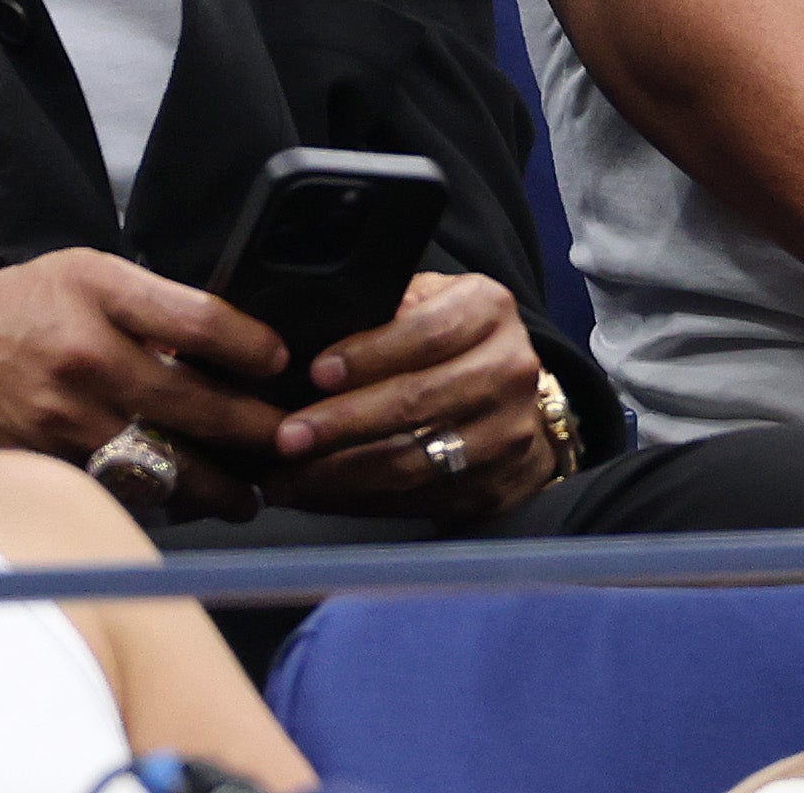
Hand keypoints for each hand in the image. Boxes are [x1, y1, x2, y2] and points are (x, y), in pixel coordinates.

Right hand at [0, 249, 288, 521]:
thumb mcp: (91, 274)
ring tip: (248, 495)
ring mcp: (63, 418)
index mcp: (101, 294)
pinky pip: (117, 489)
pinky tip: (187, 504)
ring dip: (214, 485)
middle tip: (288, 443)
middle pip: (191, 402)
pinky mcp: (45, 463)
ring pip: (159, 460)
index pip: (198, 321)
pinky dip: (159, 501)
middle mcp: (85, 358)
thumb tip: (229, 343)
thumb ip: (155, 304)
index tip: (280, 361)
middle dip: (252, 430)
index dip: (250, 346)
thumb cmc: (29, 306)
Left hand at [260, 272, 557, 521]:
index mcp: (489, 310)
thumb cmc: (455, 341)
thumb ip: (387, 309)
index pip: (428, 332)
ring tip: (286, 478)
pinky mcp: (492, 485)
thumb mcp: (431, 300)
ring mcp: (506, 433)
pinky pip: (415, 500)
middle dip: (342, 424)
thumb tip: (312, 333)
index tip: (316, 373)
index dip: (369, 355)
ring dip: (340, 475)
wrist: (517, 400)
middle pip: (417, 402)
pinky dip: (359, 502)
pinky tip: (318, 495)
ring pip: (413, 462)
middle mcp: (509, 370)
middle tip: (285, 437)